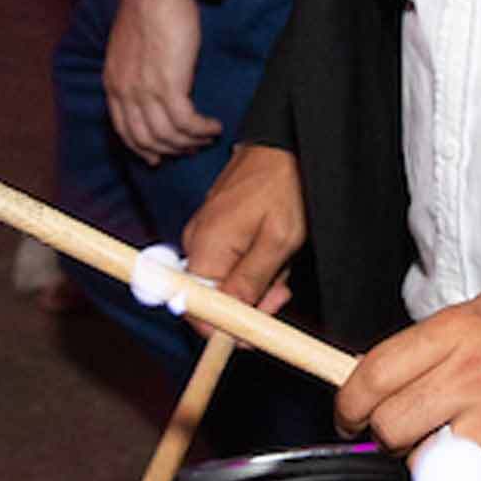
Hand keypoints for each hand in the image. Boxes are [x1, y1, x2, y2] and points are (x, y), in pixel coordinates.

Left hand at [104, 0, 217, 161]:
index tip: (158, 156)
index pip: (124, 129)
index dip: (142, 147)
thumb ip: (135, 71)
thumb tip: (152, 88)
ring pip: (167, 136)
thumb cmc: (148, 8)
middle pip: (146, 139)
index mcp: (113, 82)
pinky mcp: (169, 86)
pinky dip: (201, 130)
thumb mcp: (129, 47)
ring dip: (190, 142)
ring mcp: (145, 91)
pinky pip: (186, 123)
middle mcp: (125, 92)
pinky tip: (213, 126)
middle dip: (170, 150)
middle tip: (190, 149)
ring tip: (207, 137)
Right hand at [182, 142, 306, 316]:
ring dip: (259, 281)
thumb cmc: (283, 185)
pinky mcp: (216, 230)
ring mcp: (205, 236)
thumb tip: (229, 319)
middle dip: (251, 302)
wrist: (284, 146)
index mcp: (204, 247)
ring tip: (282, 260)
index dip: (225, 329)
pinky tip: (274, 250)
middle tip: (282, 291)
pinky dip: (256, 264)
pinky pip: (232, 262)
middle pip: (215, 299)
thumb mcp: (278, 240)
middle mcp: (196, 243)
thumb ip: (250, 281)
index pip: (197, 310)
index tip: (255, 333)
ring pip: (228, 282)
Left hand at [334, 286, 480, 480]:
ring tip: (456, 438)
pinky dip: (473, 477)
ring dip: (429, 460)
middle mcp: (473, 375)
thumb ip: (427, 342)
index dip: (349, 403)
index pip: (375, 374)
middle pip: (390, 426)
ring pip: (423, 464)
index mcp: (456, 332)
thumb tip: (368, 370)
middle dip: (387, 436)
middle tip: (405, 430)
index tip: (349, 416)